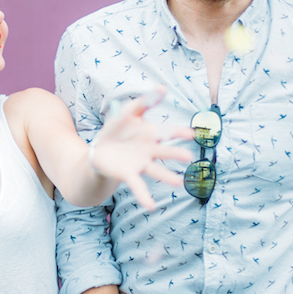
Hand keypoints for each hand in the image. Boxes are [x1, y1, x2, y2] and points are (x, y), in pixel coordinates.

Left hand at [90, 86, 193, 209]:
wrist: (100, 149)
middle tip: (189, 157)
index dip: (179, 132)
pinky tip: (151, 206)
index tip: (192, 134)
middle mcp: (149, 150)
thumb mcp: (128, 112)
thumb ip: (145, 101)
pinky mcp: (129, 174)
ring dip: (167, 177)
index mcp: (151, 134)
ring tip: (179, 183)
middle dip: (176, 153)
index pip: (168, 132)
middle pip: (165, 152)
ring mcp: (140, 164)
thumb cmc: (118, 129)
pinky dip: (145, 196)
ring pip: (156, 171)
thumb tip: (162, 87)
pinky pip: (139, 186)